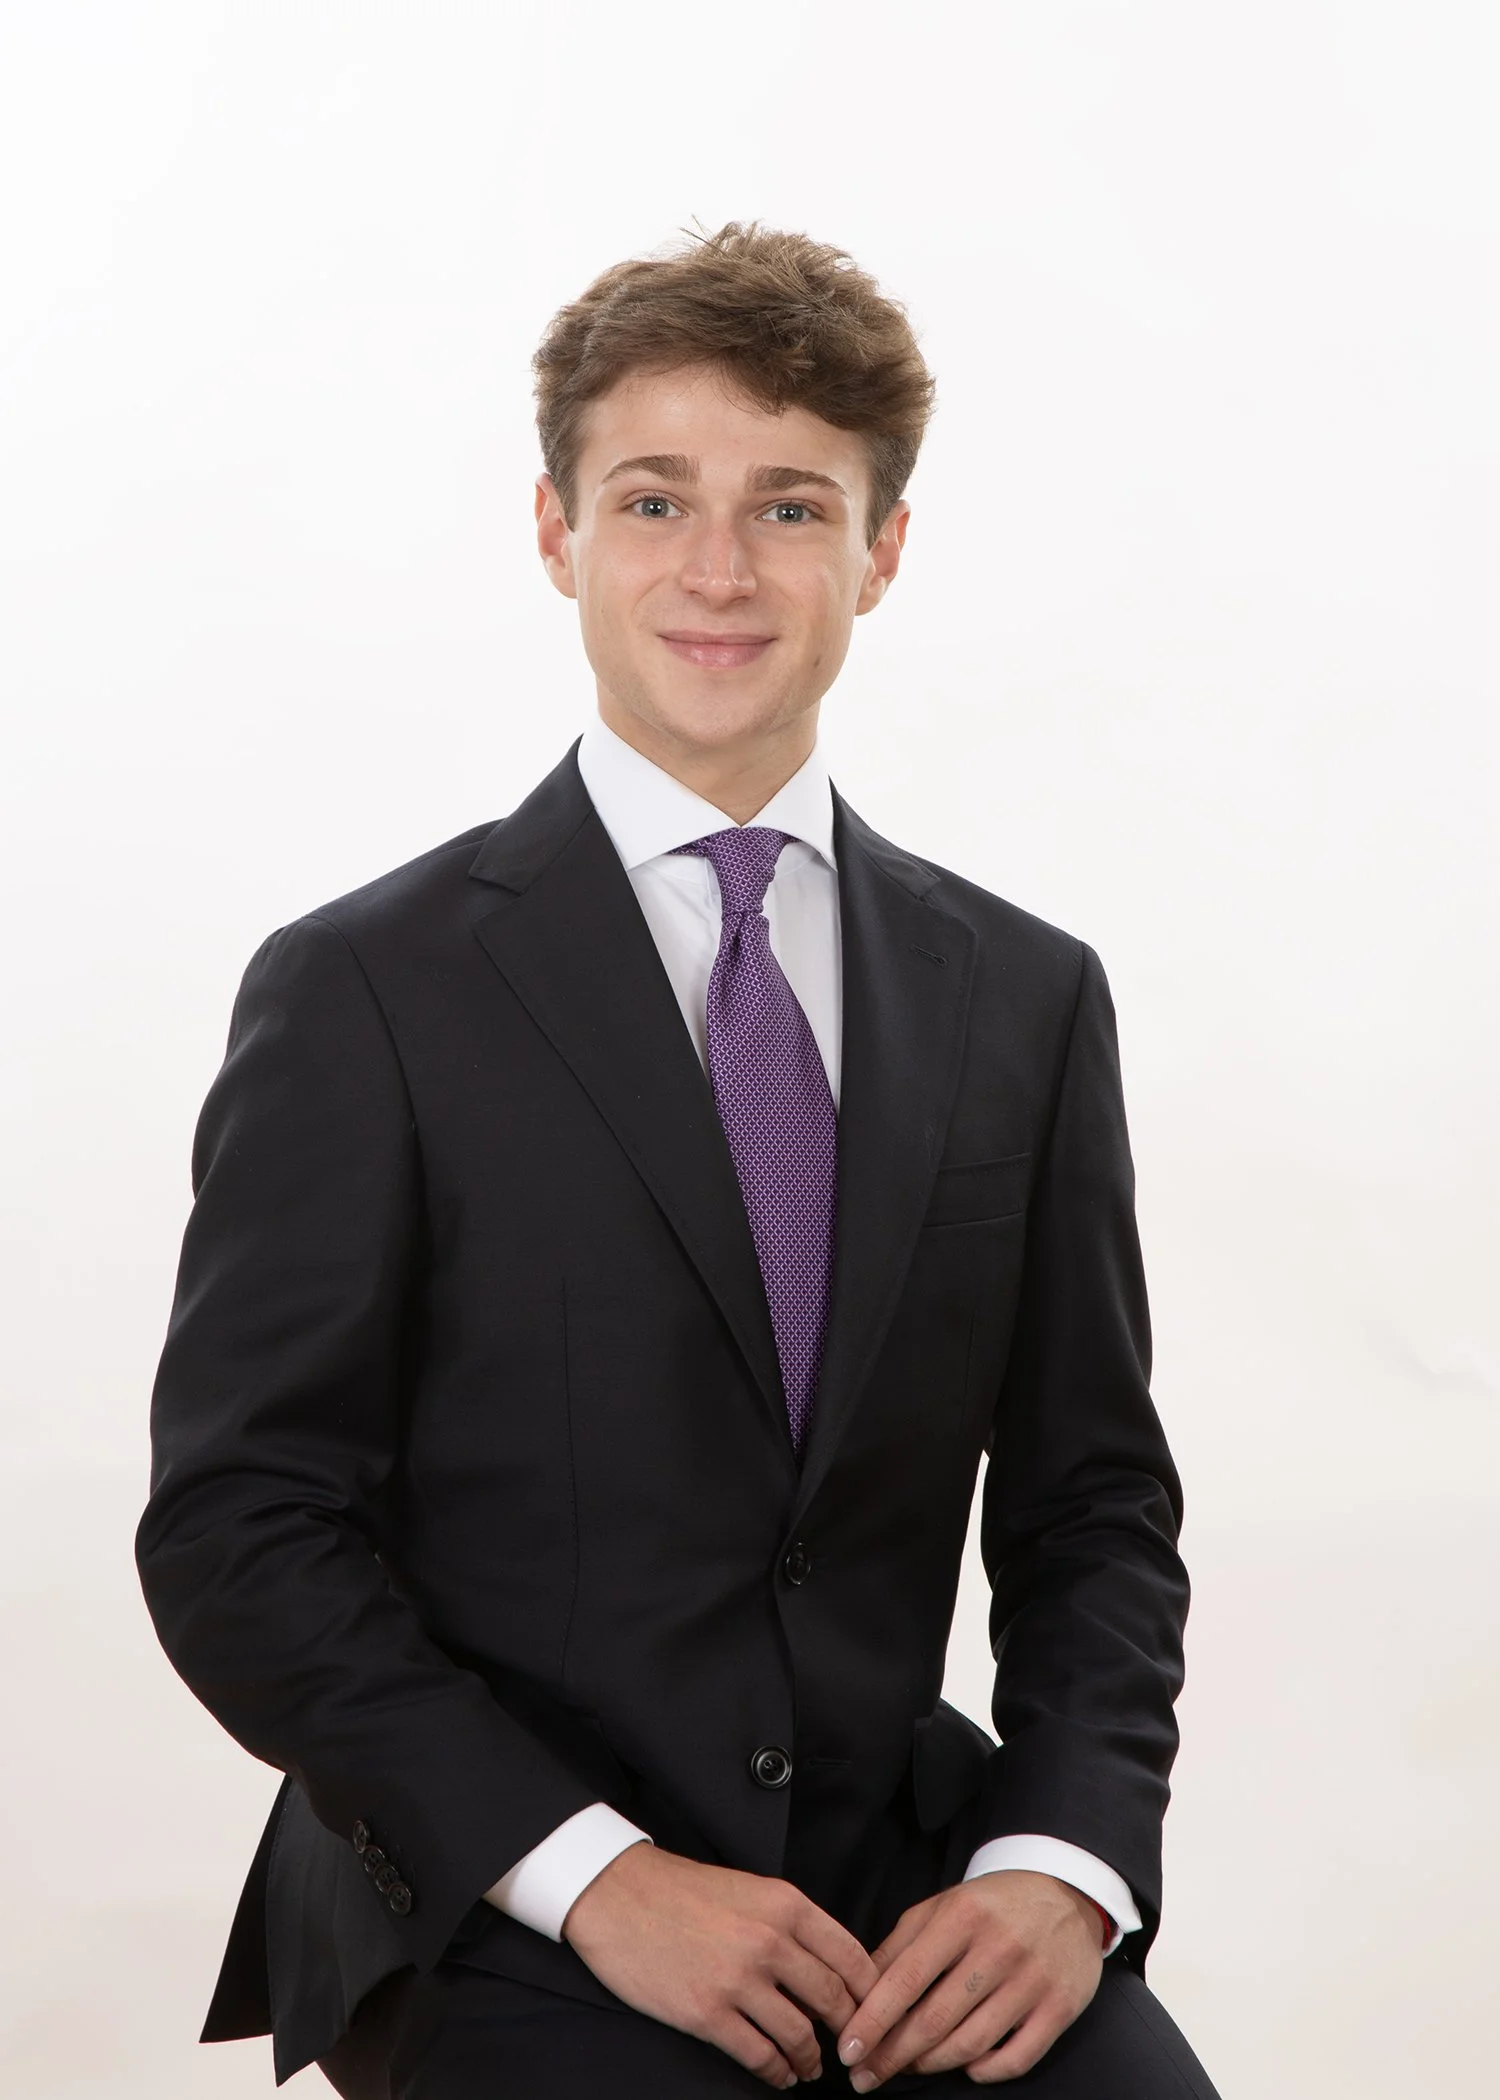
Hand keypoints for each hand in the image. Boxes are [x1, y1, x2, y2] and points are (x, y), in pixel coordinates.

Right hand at [562, 1841, 881, 2089]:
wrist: (618, 1895)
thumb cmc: (682, 1891)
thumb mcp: (749, 1889)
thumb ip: (789, 1923)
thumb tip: (824, 1966)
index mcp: (785, 1904)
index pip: (851, 1956)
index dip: (870, 1992)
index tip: (873, 2012)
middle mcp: (770, 1941)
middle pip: (832, 1999)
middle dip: (846, 2031)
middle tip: (848, 2047)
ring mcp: (739, 1980)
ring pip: (799, 2035)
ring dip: (811, 2059)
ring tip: (810, 2067)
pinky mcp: (708, 2013)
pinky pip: (759, 2055)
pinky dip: (776, 2072)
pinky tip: (778, 2074)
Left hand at [835, 1871, 1103, 2088]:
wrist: (1067, 1894)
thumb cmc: (993, 1904)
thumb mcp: (942, 1906)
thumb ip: (900, 1944)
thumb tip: (859, 1989)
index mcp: (962, 1918)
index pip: (907, 1979)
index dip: (874, 2019)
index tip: (848, 2050)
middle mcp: (998, 1949)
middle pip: (935, 2019)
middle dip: (892, 2055)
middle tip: (865, 2075)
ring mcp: (1032, 1981)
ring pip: (971, 2044)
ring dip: (931, 2064)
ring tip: (909, 2067)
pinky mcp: (1060, 2008)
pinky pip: (1016, 2059)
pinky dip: (983, 2072)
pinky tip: (965, 2067)